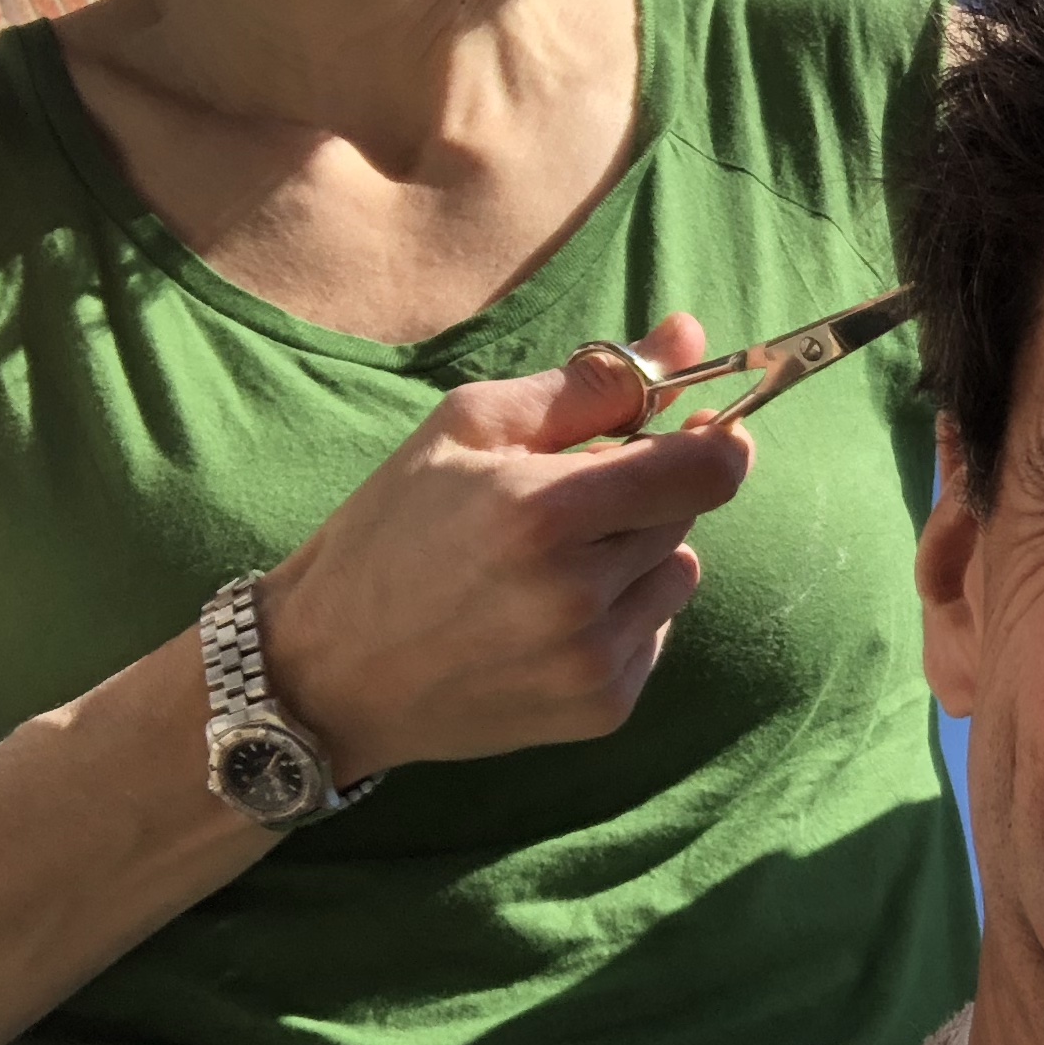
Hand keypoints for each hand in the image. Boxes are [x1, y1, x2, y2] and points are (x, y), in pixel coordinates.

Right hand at [253, 314, 755, 778]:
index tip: (691, 431)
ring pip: (678, 574)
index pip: (708, 470)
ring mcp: (592, 660)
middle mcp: (578, 594)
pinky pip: (655, 633)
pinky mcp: (601, 710)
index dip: (713, 442)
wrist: (330, 670)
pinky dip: (620, 616)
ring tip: (547, 566)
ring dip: (637, 557)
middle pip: (686, 515)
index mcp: (544, 511)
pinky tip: (544, 619)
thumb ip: (591, 383)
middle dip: (643, 495)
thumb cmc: (392, 531)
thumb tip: (692, 335)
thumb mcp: (468, 428)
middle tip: (562, 503)